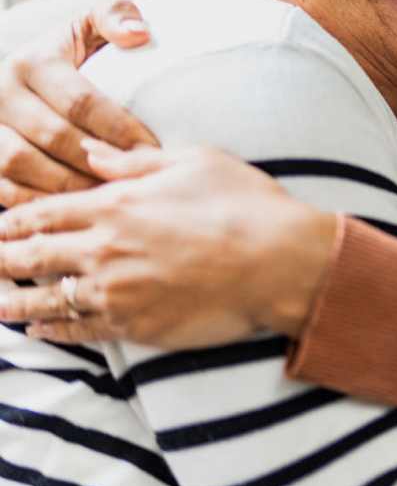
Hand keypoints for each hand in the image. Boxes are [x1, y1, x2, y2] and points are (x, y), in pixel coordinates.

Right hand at [0, 0, 155, 206]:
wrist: (28, 74)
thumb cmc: (72, 54)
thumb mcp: (89, 26)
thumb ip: (115, 17)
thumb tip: (138, 33)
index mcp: (32, 61)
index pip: (80, 101)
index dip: (118, 129)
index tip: (152, 149)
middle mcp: (0, 94)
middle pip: (52, 137)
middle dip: (97, 162)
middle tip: (135, 180)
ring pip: (21, 166)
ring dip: (67, 185)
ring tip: (108, 197)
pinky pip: (3, 188)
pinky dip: (37, 202)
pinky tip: (74, 209)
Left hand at [0, 142, 338, 347]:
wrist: (279, 261)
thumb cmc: (245, 204)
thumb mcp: (194, 161)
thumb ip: (135, 160)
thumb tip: (92, 152)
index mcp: (116, 205)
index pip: (44, 212)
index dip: (11, 219)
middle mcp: (106, 249)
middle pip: (32, 256)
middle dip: (0, 258)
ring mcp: (117, 292)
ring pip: (47, 299)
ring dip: (13, 302)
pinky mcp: (135, 326)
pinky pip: (80, 330)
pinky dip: (53, 332)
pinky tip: (39, 331)